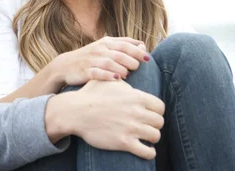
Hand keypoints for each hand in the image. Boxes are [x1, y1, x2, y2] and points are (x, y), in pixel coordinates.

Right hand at [45, 80, 164, 158]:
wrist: (74, 111)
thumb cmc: (89, 95)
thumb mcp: (107, 82)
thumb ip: (124, 84)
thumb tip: (130, 80)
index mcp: (135, 97)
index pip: (160, 106)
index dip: (156, 111)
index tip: (150, 114)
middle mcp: (136, 112)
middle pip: (159, 122)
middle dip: (154, 125)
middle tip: (147, 126)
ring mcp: (131, 128)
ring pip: (155, 136)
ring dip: (151, 138)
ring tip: (146, 138)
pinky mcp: (124, 142)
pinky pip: (147, 152)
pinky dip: (149, 153)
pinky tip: (145, 150)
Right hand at [50, 36, 149, 86]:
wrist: (65, 66)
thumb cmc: (90, 58)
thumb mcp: (104, 47)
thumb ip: (123, 45)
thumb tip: (143, 46)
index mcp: (106, 43)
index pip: (125, 44)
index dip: (138, 51)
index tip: (148, 59)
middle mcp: (99, 50)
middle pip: (120, 53)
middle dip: (131, 60)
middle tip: (138, 68)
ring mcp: (92, 60)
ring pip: (110, 63)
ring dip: (121, 68)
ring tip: (127, 75)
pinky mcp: (85, 71)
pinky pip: (98, 73)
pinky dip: (108, 75)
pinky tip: (116, 79)